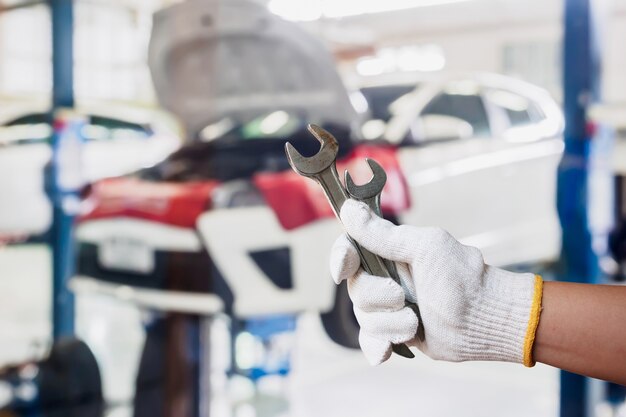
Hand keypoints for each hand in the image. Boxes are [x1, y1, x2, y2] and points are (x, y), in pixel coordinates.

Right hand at [330, 200, 542, 365]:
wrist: (484, 320)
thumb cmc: (462, 277)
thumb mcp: (424, 248)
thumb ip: (383, 234)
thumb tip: (349, 209)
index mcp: (388, 252)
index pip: (349, 250)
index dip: (340, 259)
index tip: (344, 268)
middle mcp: (384, 277)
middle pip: (354, 288)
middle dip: (377, 297)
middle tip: (402, 297)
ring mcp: (388, 307)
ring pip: (363, 317)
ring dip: (388, 323)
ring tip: (415, 322)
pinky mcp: (395, 332)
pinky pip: (370, 341)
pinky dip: (377, 346)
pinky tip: (386, 352)